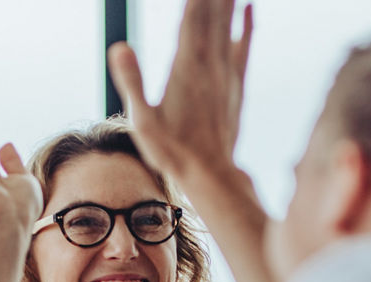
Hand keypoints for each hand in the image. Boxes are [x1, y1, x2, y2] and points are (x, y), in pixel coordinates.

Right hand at [108, 0, 252, 182]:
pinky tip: (250, 7)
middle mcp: (210, 63)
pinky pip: (244, 46)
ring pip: (229, 22)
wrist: (211, 176)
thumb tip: (120, 47)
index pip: (191, 13)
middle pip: (213, 10)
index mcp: (186, 66)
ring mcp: (225, 73)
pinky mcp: (235, 85)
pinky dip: (247, 24)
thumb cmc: (172, 153)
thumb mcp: (142, 122)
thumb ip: (132, 83)